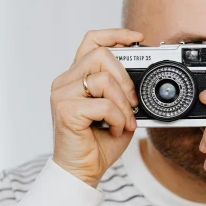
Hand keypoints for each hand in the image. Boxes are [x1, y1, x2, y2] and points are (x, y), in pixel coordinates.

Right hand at [50, 29, 142, 186]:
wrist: (83, 171)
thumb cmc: (98, 143)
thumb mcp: (118, 111)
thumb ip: (123, 91)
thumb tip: (142, 77)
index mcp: (76, 77)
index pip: (92, 41)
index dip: (115, 34)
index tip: (137, 38)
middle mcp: (65, 82)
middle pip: (100, 55)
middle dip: (125, 78)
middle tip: (133, 102)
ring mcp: (62, 94)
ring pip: (103, 80)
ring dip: (122, 103)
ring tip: (123, 121)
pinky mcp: (65, 110)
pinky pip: (103, 104)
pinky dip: (117, 119)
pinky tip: (114, 130)